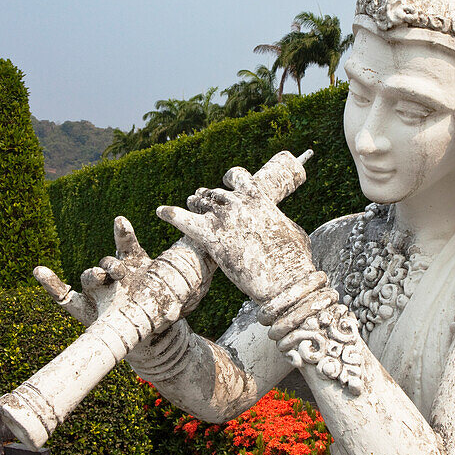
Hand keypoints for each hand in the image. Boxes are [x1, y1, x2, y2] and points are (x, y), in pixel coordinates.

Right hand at [35, 216, 211, 327]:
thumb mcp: (189, 291)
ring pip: (89, 278)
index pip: (128, 245)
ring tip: (97, 276)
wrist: (154, 341)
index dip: (123, 233)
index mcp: (135, 265)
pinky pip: (63, 298)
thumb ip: (201, 270)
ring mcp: (100, 293)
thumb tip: (218, 249)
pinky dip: (49, 284)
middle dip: (109, 263)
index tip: (120, 220)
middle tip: (115, 268)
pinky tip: (39, 271)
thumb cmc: (167, 308)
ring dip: (91, 274)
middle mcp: (115, 276)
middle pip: (107, 262)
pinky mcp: (86, 311)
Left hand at [156, 165, 315, 303]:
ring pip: (200, 203)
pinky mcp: (211, 237)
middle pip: (215, 192)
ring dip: (194, 203)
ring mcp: (222, 219)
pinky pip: (184, 221)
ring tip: (190, 205)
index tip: (226, 184)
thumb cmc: (294, 259)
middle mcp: (237, 204)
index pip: (237, 176)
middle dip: (209, 197)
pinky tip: (161, 211)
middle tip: (203, 202)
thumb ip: (279, 223)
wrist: (284, 277)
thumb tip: (281, 227)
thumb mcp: (293, 232)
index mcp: (258, 198)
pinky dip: (171, 214)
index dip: (230, 179)